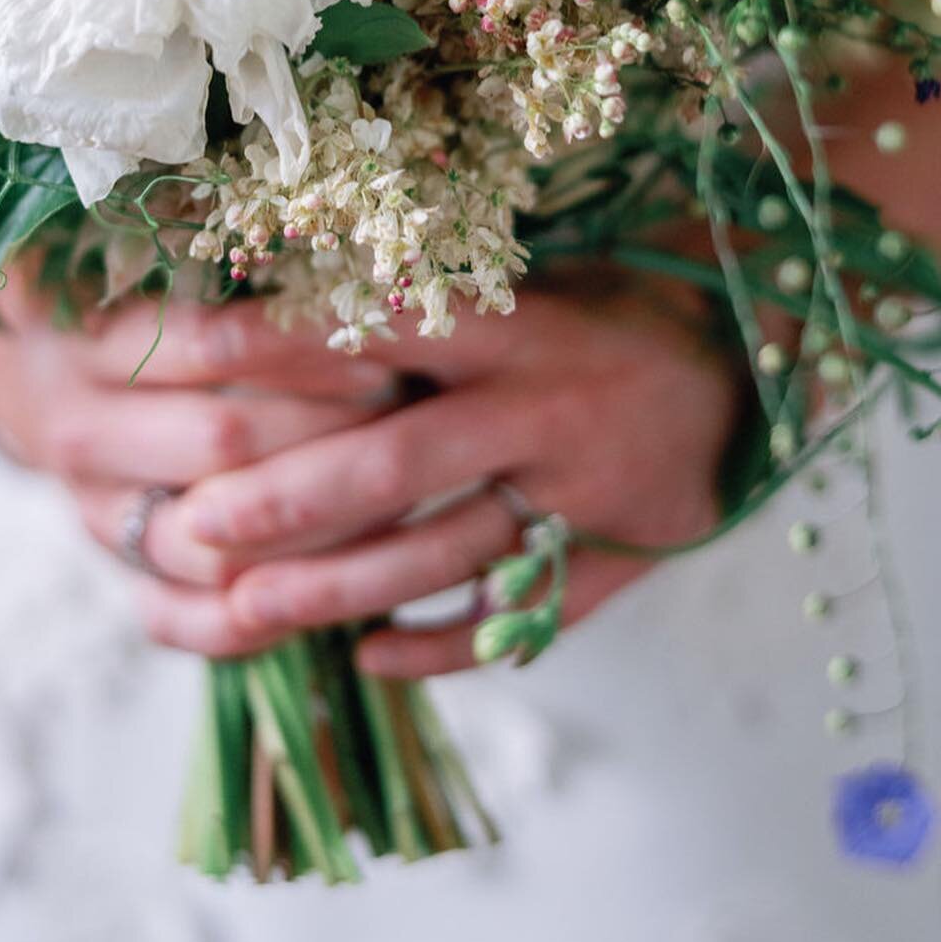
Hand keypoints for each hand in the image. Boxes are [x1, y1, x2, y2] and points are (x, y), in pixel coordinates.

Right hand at [0, 282, 395, 651]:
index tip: (390, 338)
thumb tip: (338, 230)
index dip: (310, 345)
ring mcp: (93, 510)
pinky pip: (184, 620)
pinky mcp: (115, 572)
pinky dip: (261, 619)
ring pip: (215, 545)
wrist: (35, 377)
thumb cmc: (129, 300)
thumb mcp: (149, 262)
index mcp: (89, 336)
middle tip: (415, 409)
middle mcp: (77, 428)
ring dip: (318, 528)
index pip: (215, 344)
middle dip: (333, 429)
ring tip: (408, 498)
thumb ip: (217, 250)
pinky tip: (339, 592)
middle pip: (224, 441)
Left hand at [166, 282, 737, 675]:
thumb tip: (284, 292)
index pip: (380, 327)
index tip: (187, 348)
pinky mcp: (616, 563)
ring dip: (339, 589)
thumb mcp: (536, 279)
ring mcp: (582, 498)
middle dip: (288, 500)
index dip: (281, 339)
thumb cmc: (615, 308)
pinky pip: (521, 622)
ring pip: (442, 555)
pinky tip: (371, 662)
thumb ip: (432, 299)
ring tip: (244, 611)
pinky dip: (443, 647)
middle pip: (397, 464)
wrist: (753, 363)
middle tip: (192, 524)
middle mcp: (546, 411)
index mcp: (521, 326)